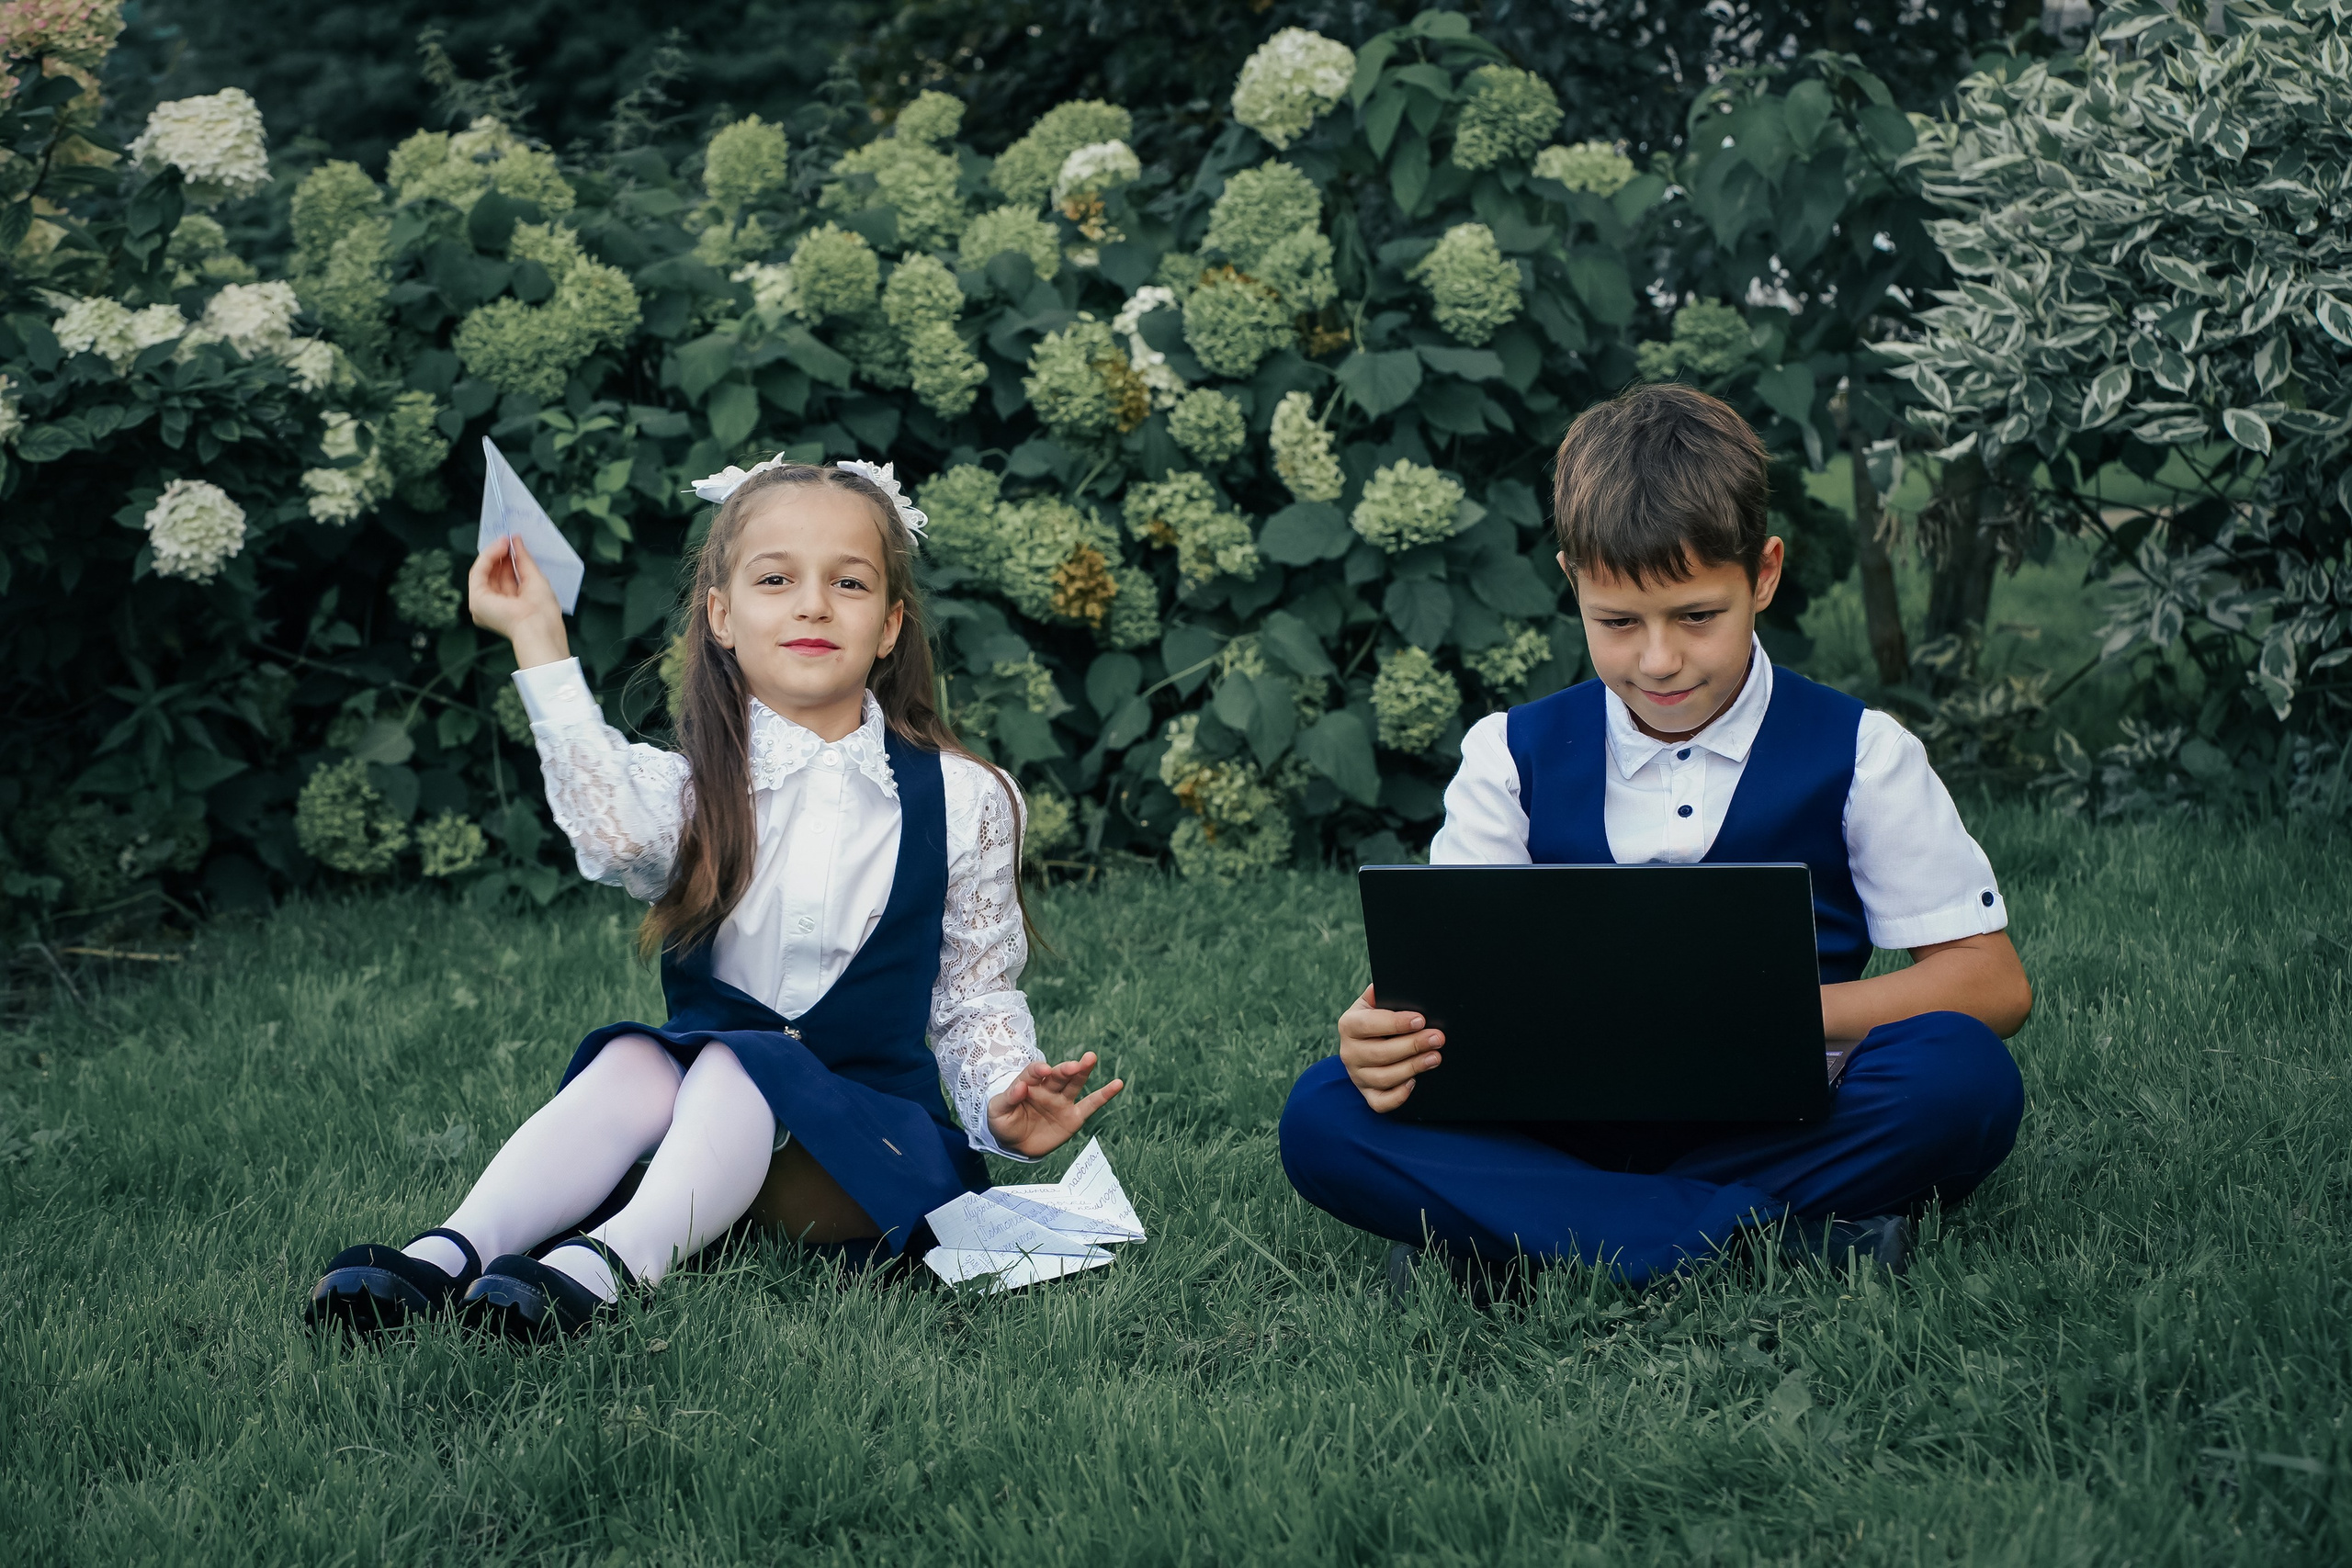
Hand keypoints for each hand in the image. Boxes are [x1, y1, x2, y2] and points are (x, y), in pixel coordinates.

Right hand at [467, 538, 569, 668]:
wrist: (538, 626)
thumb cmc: (542, 610)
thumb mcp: (534, 578)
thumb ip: (523, 559)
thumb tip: (516, 540)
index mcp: (511, 606)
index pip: (506, 578)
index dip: (508, 560)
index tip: (514, 544)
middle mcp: (495, 606)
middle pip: (493, 574)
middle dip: (500, 555)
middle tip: (508, 539)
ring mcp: (484, 604)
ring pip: (484, 571)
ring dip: (494, 553)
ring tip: (505, 541)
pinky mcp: (476, 599)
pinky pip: (478, 572)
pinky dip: (487, 557)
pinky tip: (499, 547)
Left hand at [986, 1052, 1122, 1157]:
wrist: (1015, 1144)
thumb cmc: (1004, 1123)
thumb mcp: (997, 1112)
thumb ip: (1008, 1098)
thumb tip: (1021, 1086)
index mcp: (1028, 1084)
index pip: (1033, 1073)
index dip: (1037, 1070)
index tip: (1042, 1070)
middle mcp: (1047, 1089)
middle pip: (1057, 1075)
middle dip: (1065, 1069)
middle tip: (1073, 1065)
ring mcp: (1062, 1101)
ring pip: (1074, 1084)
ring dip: (1082, 1071)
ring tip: (1090, 1058)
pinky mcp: (1074, 1117)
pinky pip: (1091, 1105)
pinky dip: (1104, 1095)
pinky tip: (1117, 1084)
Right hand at [1338, 983, 1442, 1113]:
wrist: (1362, 1045)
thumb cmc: (1374, 1020)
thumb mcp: (1372, 1003)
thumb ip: (1380, 993)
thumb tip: (1388, 983)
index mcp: (1349, 1025)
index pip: (1370, 1024)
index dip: (1396, 1023)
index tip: (1421, 1019)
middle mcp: (1349, 1052)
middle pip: (1380, 1054)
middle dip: (1413, 1045)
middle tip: (1438, 1038)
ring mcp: (1357, 1075)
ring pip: (1384, 1077)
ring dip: (1413, 1067)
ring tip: (1435, 1057)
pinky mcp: (1366, 1094)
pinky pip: (1380, 1102)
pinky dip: (1398, 1095)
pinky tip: (1414, 1082)